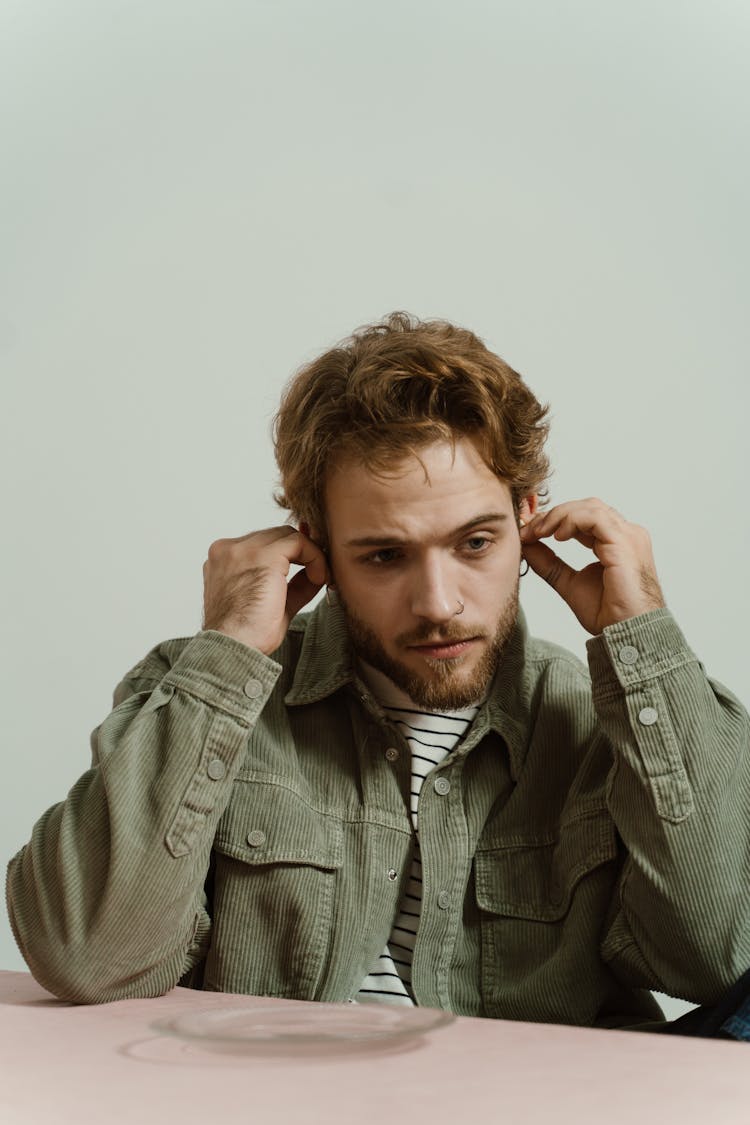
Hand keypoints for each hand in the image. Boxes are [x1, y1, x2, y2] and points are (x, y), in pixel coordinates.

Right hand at [202, 527, 329, 653]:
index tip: (310, 571)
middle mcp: (228, 550)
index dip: (290, 555)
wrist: (233, 648)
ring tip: (319, 579)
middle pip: (275, 536)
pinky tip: (319, 578)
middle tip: (320, 573)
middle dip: (301, 551)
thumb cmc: (246, 636)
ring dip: (310, 554)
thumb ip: (291, 584)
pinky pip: (299, 543)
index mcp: (223, 561)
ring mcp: (243, 549)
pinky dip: (315, 557)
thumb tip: (315, 572)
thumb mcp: (273, 603)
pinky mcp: (263, 556)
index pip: (263, 544)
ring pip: (288, 535)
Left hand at [519, 498, 664, 633]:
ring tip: (539, 532)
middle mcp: (626, 535)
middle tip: (529, 529)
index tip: (528, 531)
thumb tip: (527, 544)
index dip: (555, 519)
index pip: (584, 517)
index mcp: (617, 542)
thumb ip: (549, 563)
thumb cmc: (610, 614)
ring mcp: (628, 537)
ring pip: (589, 507)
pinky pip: (594, 517)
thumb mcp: (568, 583)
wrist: (627, 634)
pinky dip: (571, 520)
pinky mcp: (624, 543)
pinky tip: (557, 535)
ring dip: (558, 515)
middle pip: (586, 507)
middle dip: (554, 514)